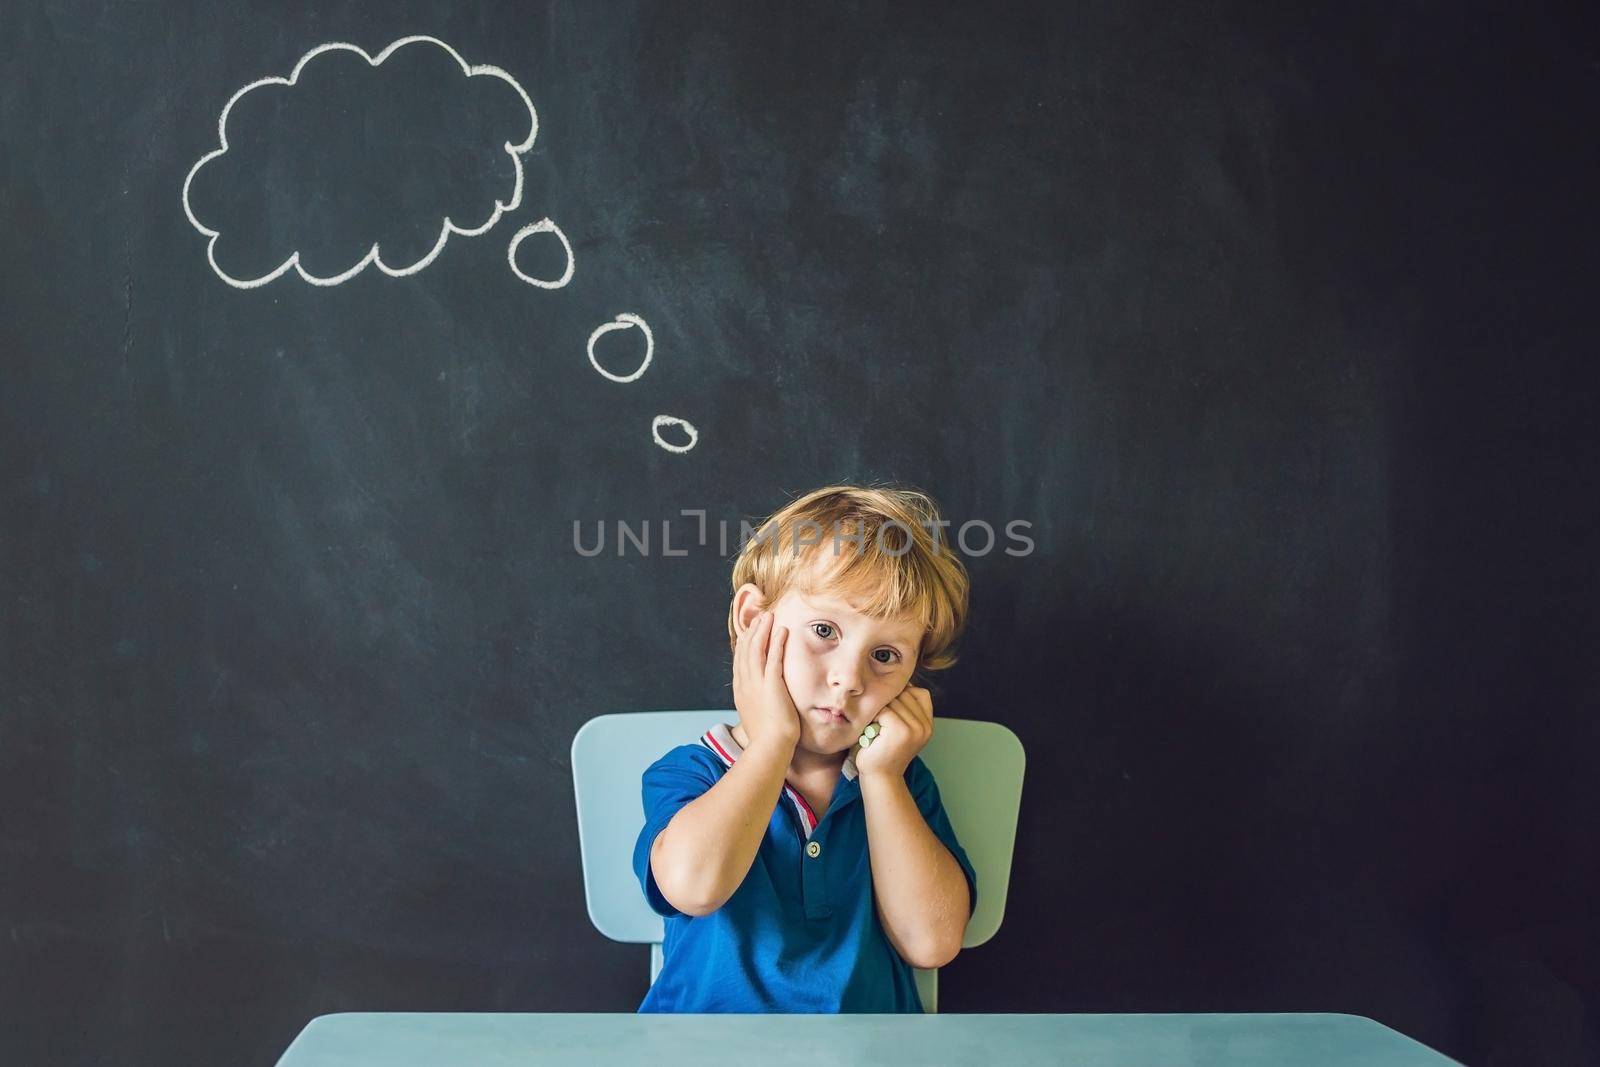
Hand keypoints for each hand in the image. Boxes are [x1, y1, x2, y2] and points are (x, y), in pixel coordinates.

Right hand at [732, 611, 801, 753]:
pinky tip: (781, 629)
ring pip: (756, 649)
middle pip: (745, 651)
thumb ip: (756, 703)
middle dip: (752, 632)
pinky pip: (773, 657)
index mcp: (740, 691)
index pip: (740, 661)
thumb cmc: (767, 738)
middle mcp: (744, 684)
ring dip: (763, 630)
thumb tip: (761, 700)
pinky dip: (776, 641)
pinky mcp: (771, 685)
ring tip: (769, 616)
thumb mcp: (756, 716)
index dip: (745, 643)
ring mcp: (756, 683)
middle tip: (760, 617)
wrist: (769, 747)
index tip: (751, 631)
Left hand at [855, 685, 932, 780]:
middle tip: (880, 723)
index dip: (902, 696)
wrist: (880, 777)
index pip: (920, 693)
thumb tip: (899, 683)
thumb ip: (905, 709)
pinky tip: (873, 732)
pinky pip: (884, 710)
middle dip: (888, 703)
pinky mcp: (901, 730)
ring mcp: (915, 728)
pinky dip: (874, 718)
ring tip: (877, 728)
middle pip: (905, 694)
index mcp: (928, 724)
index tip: (890, 712)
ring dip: (879, 711)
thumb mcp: (901, 728)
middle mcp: (925, 726)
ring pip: (893, 701)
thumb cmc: (883, 751)